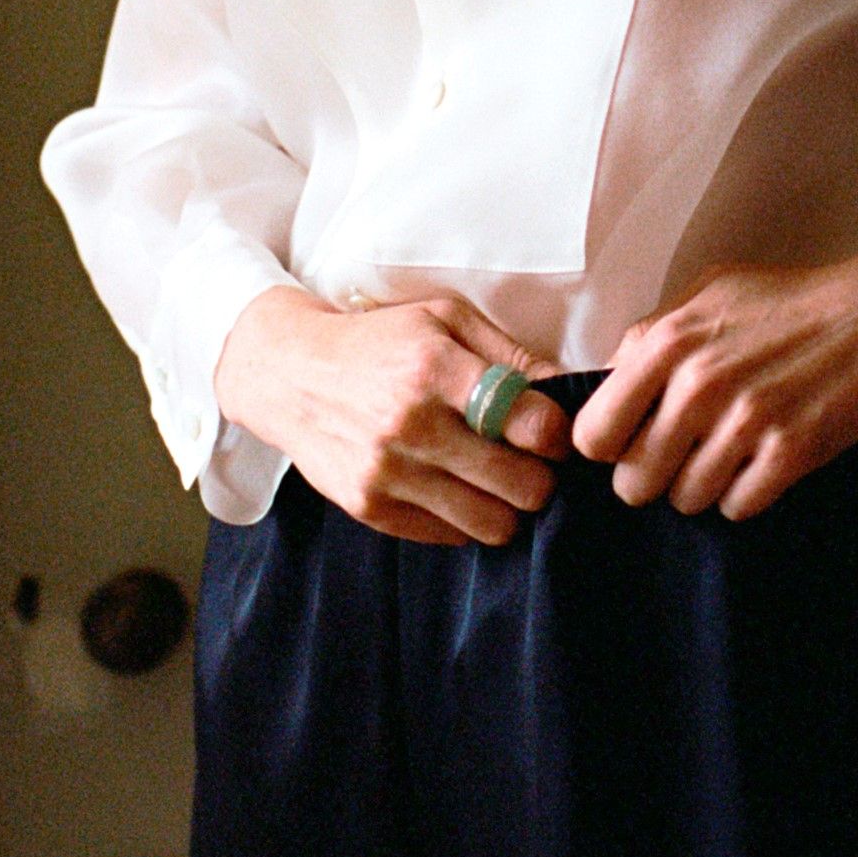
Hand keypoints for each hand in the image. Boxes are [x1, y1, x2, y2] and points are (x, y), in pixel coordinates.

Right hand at [213, 285, 569, 547]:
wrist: (290, 374)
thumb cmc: (379, 341)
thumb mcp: (443, 320)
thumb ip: (508, 354)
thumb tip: (567, 388)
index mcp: (435, 368)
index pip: (531, 424)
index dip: (558, 435)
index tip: (551, 434)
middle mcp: (411, 424)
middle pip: (521, 485)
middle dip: (541, 479)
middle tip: (532, 465)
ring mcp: (388, 472)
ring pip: (491, 523)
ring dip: (508, 508)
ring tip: (498, 483)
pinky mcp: (369, 507)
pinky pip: (448, 536)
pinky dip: (465, 521)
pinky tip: (458, 491)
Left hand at [569, 249, 857, 520]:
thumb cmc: (792, 302)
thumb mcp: (707, 295)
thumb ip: (652, 339)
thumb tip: (607, 385)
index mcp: (667, 341)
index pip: (593, 433)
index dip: (610, 446)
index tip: (631, 442)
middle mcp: (699, 383)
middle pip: (634, 481)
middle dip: (654, 476)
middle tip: (684, 456)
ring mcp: (746, 420)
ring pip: (685, 500)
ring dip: (704, 485)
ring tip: (732, 451)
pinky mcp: (790, 451)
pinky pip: (737, 507)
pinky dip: (746, 492)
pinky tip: (762, 461)